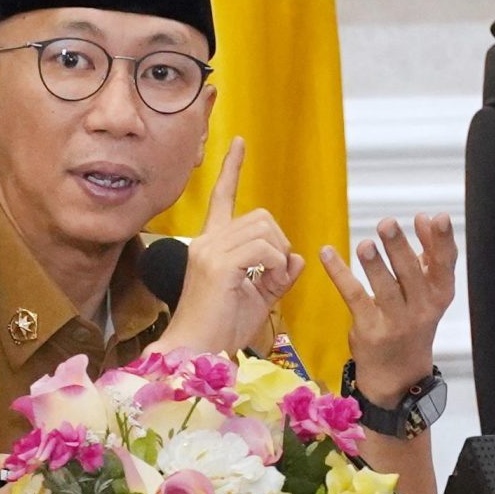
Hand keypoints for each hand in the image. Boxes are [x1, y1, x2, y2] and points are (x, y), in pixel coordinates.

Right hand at [156, 138, 303, 356]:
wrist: (197, 351)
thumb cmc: (223, 328)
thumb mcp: (259, 296)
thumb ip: (277, 274)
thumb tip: (297, 256)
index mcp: (212, 244)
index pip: (223, 197)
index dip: (232, 169)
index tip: (239, 142)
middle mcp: (207, 241)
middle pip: (261, 217)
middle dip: (279, 243)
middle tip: (274, 275)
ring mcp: (210, 250)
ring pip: (264, 231)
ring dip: (278, 257)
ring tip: (267, 283)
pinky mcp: (217, 264)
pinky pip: (264, 251)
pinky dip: (275, 268)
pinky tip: (265, 284)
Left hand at [319, 214, 457, 401]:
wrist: (399, 372)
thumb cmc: (413, 318)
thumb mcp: (429, 289)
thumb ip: (430, 253)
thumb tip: (425, 217)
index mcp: (439, 294)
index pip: (444, 264)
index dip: (442, 241)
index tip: (437, 217)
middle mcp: (421, 308)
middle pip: (412, 274)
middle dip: (399, 248)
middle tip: (387, 223)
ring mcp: (395, 321)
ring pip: (385, 289)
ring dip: (374, 265)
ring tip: (365, 244)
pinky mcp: (369, 329)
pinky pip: (354, 296)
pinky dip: (339, 273)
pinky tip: (327, 253)